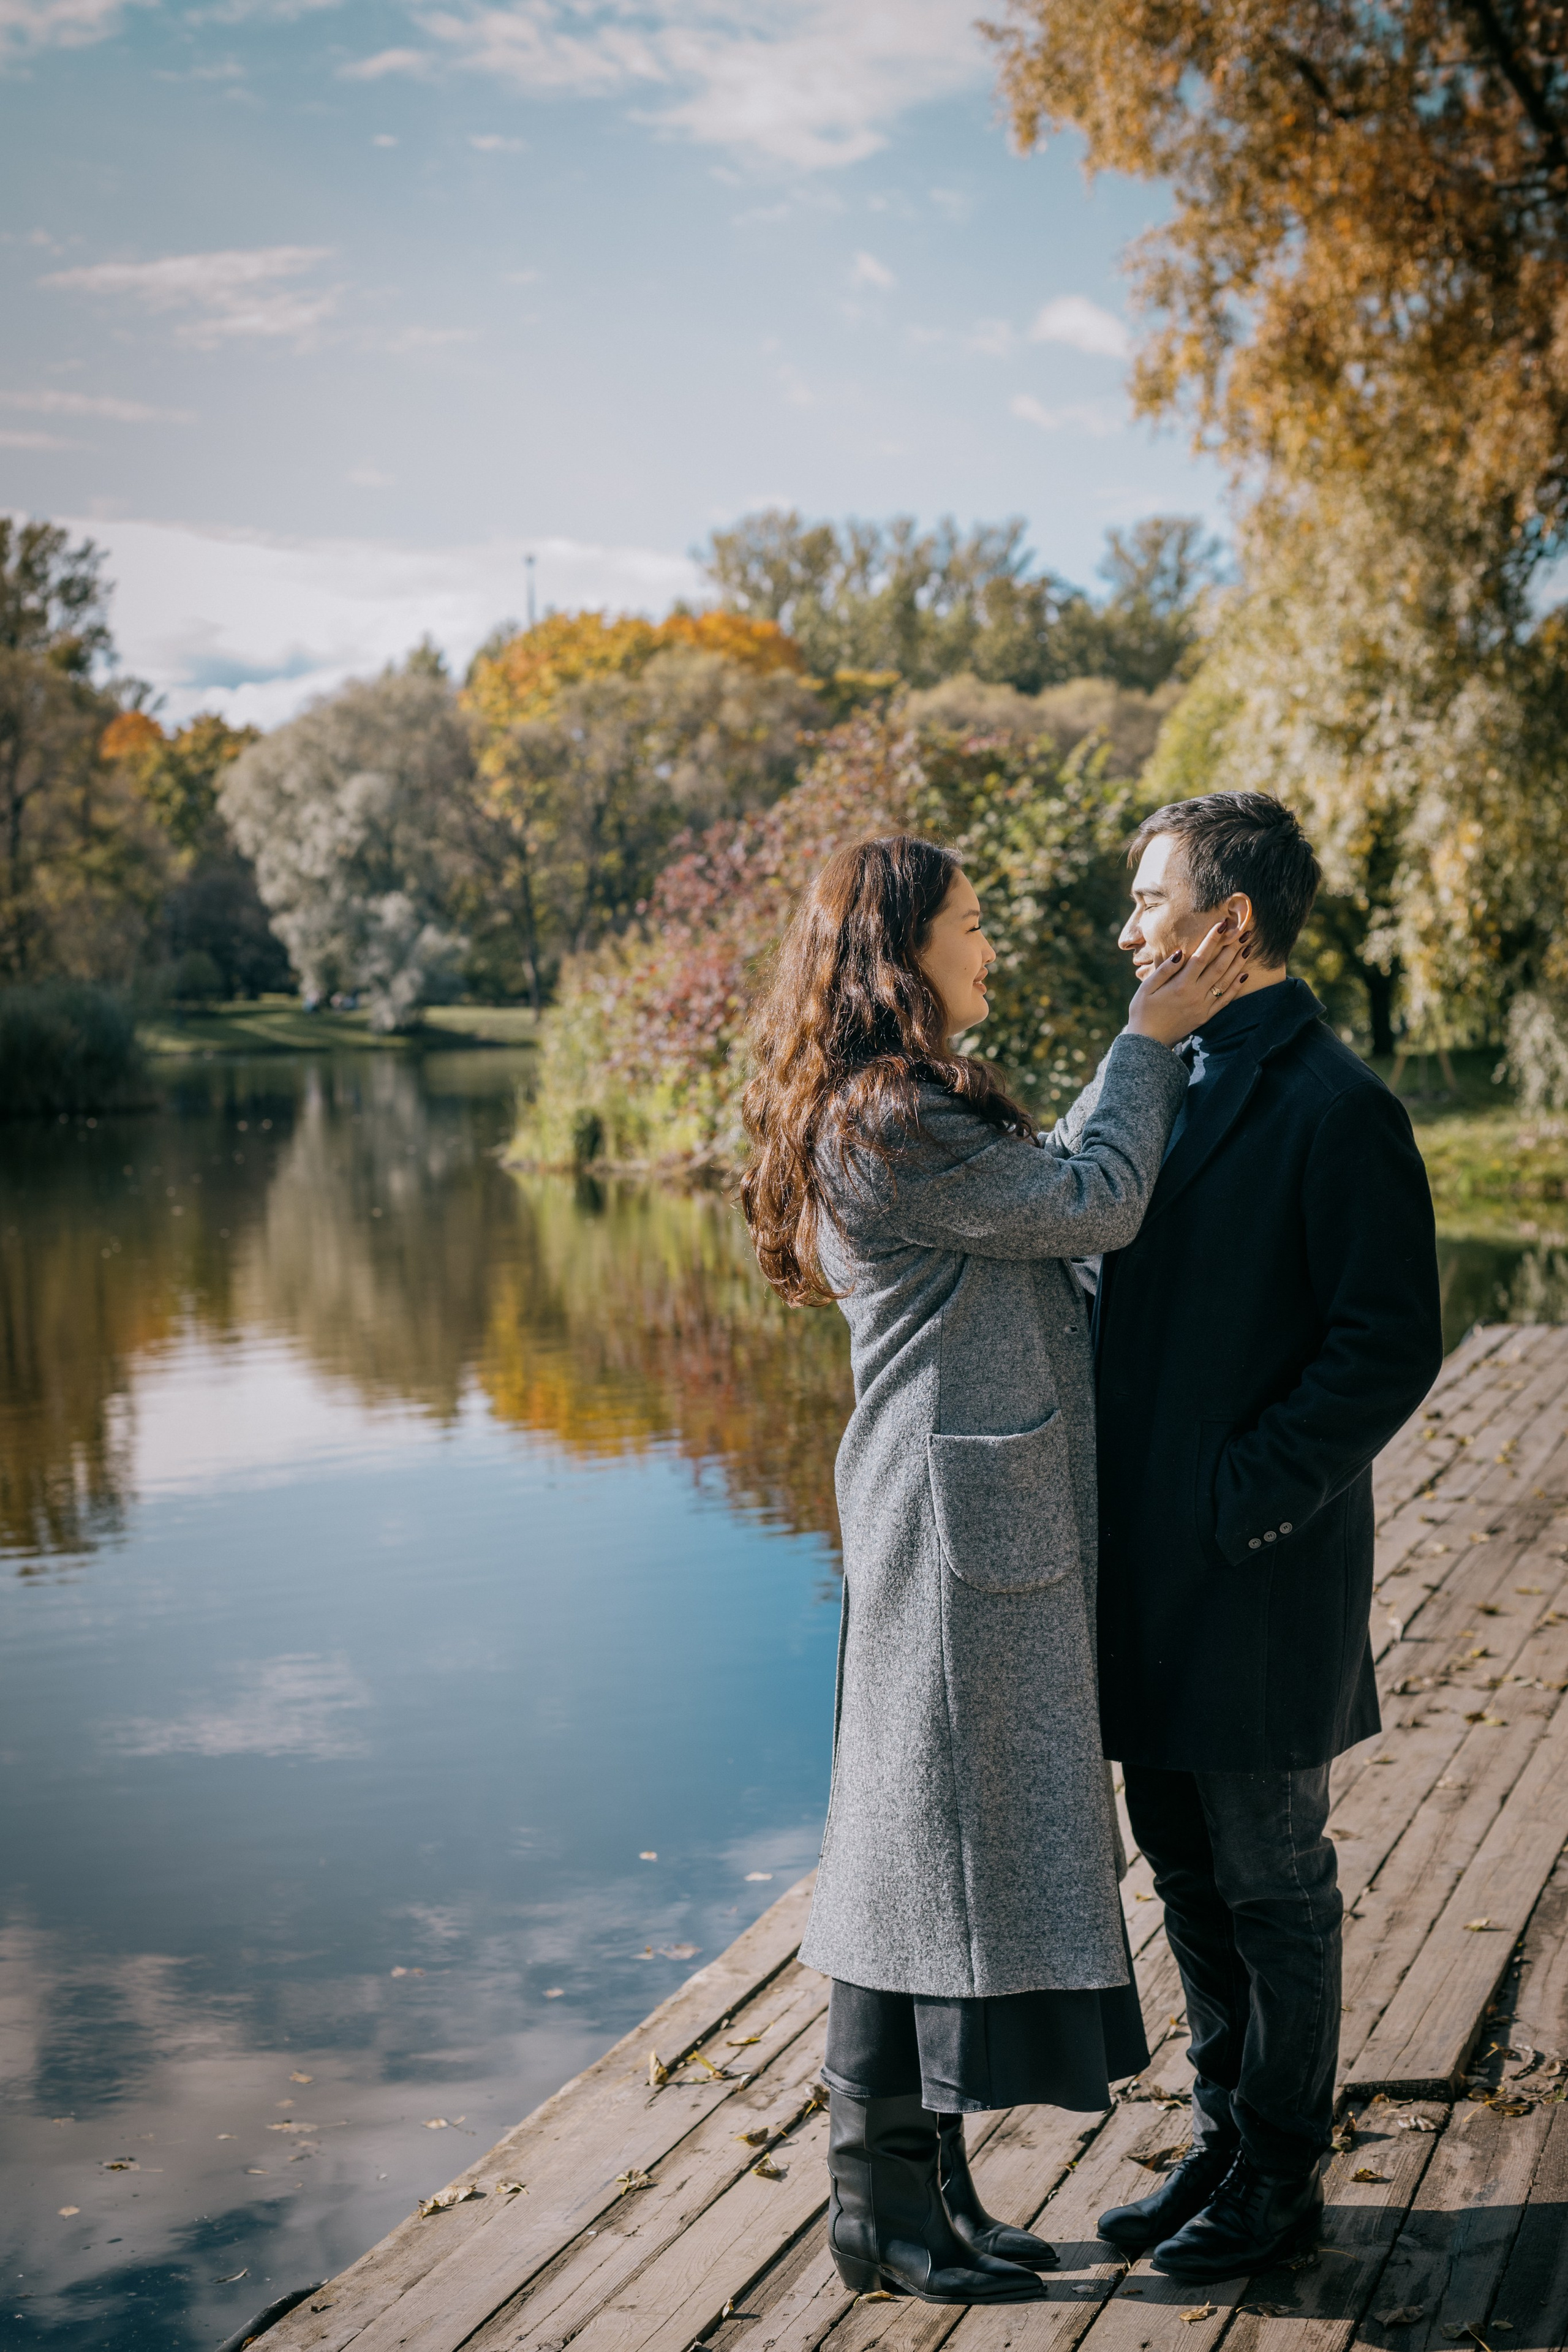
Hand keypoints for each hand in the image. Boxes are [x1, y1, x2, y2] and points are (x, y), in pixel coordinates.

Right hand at [1125, 921, 1250, 1048]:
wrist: (1148, 1043)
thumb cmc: (1142, 1012)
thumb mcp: (1146, 988)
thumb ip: (1165, 970)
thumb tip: (1181, 952)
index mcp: (1180, 985)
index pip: (1201, 957)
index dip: (1213, 940)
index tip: (1223, 925)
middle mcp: (1196, 995)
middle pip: (1218, 967)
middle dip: (1232, 948)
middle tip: (1244, 932)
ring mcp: (1203, 1007)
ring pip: (1225, 982)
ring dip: (1238, 964)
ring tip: (1248, 948)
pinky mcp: (1206, 1016)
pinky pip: (1225, 1000)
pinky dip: (1236, 987)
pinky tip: (1244, 975)